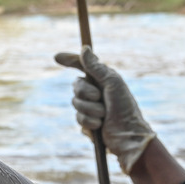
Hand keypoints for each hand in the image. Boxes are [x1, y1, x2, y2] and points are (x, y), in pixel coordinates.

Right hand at [56, 47, 155, 173]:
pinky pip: (78, 118)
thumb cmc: (125, 107)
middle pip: (76, 86)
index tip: (57, 57)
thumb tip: (84, 48)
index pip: (82, 66)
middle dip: (87, 93)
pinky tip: (100, 126)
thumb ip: (96, 67)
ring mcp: (90, 107)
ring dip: (91, 109)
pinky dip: (90, 122)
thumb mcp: (112, 83)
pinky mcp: (87, 123)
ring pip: (75, 103)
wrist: (128, 135)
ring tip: (104, 115)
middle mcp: (95, 91)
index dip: (69, 60)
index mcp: (102, 79)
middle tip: (100, 98)